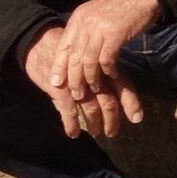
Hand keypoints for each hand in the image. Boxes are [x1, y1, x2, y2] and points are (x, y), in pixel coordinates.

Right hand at [22, 25, 143, 139]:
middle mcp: (94, 76)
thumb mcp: (90, 61)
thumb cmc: (69, 54)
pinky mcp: (60, 89)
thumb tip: (113, 94)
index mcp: (105, 67)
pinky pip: (69, 110)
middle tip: (112, 133)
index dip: (131, 103)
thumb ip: (101, 76)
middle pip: (109, 101)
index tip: (137, 119)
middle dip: (112, 119)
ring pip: (92, 108)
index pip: (124, 86)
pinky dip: (71, 124)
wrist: (40, 43)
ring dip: (94, 123)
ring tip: (96, 133)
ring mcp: (77, 84)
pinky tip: (73, 134)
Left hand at [56, 0, 159, 104]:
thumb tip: (77, 53)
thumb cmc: (123, 6)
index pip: (62, 47)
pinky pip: (106, 59)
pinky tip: (112, 76)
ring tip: (94, 89)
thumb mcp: (97, 14)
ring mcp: (100, 28)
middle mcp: (85, 23)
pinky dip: (108, 70)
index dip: (58, 67)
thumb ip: (85, 30)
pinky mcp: (116, 34)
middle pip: (74, 57)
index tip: (56, 83)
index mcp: (78, 18)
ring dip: (91, 78)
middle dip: (74, 79)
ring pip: (88, 61)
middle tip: (77, 94)